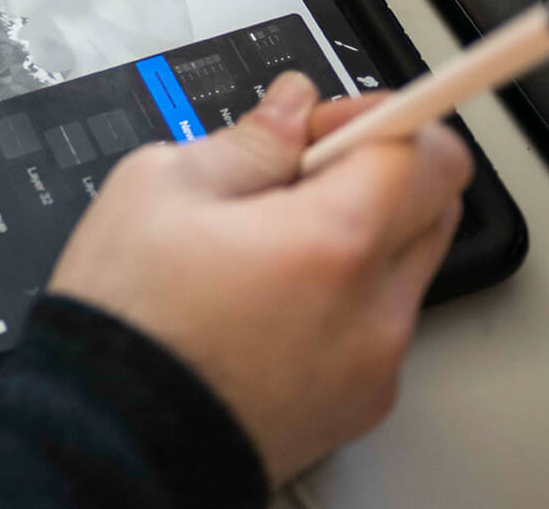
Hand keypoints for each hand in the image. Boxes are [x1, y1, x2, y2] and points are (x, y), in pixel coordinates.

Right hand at [47, 71, 470, 486]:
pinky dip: (343, 299)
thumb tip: (290, 111)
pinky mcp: (361, 404)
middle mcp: (375, 306)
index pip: (425, 148)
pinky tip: (267, 303)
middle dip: (377, 171)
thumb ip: (247, 141)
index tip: (327, 121)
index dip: (375, 115)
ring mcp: (376, 364)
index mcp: (334, 240)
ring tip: (268, 248)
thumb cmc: (129, 320)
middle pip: (437, 204)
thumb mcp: (160, 187)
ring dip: (359, 237)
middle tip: (296, 175)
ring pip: (407, 266)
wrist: (111, 437)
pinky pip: (379, 326)